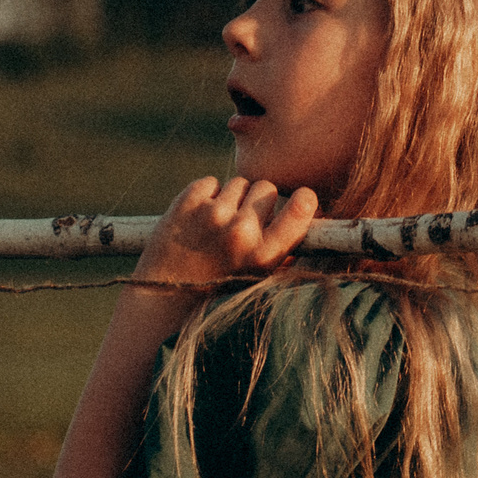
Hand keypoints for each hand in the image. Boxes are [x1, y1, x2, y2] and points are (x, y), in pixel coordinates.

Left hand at [134, 177, 319, 291]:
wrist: (164, 295)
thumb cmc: (218, 287)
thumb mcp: (258, 277)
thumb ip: (286, 250)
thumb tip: (313, 214)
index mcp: (264, 255)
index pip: (301, 207)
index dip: (303, 200)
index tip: (301, 199)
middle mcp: (241, 232)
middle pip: (267, 188)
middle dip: (258, 201)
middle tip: (242, 222)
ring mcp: (212, 214)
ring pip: (238, 183)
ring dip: (231, 199)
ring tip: (216, 226)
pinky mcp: (187, 202)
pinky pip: (211, 182)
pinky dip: (207, 196)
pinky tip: (198, 220)